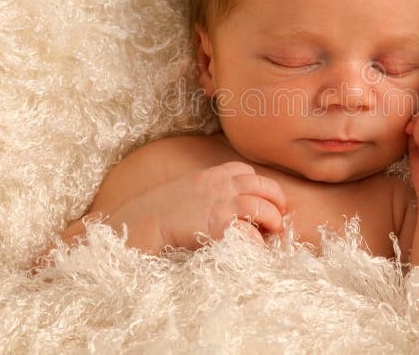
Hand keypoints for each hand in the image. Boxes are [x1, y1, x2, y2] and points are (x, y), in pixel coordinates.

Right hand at [104, 161, 286, 252]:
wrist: (140, 222)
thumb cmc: (158, 211)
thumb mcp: (184, 190)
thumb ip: (204, 191)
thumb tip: (217, 204)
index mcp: (212, 175)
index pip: (246, 171)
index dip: (258, 186)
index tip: (262, 200)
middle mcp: (221, 185)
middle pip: (264, 185)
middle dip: (277, 200)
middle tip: (278, 218)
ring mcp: (222, 203)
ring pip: (263, 207)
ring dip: (273, 221)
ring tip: (274, 232)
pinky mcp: (219, 224)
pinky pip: (250, 232)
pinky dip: (256, 241)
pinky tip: (254, 247)